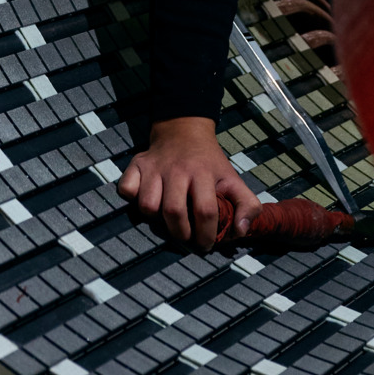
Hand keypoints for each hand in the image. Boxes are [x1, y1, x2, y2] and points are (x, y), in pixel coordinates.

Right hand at [117, 117, 259, 253]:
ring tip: (167, 217)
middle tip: (186, 237)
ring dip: (156, 220)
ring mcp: (154, 167)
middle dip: (180, 234)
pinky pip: (126, 190)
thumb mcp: (232, 179)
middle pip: (173, 211)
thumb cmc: (209, 163)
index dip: (206, 234)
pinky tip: (147, 198)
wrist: (184, 130)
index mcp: (203, 173)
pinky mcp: (136, 165)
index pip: (205, 211)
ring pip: (147, 206)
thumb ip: (247, 204)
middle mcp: (177, 169)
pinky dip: (132, 199)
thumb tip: (241, 231)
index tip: (206, 245)